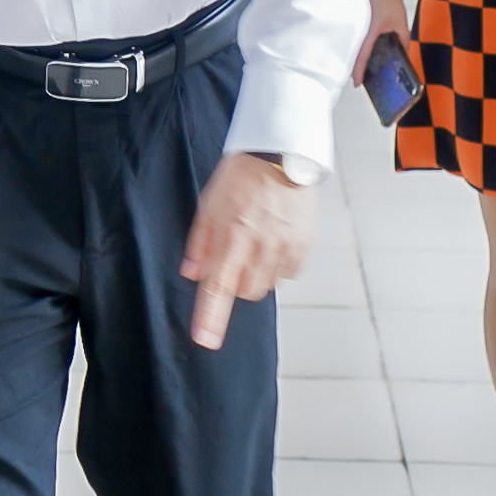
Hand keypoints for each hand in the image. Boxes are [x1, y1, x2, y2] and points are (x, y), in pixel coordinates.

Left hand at [179, 152, 313, 348]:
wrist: (280, 156)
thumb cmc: (240, 177)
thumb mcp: (208, 204)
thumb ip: (200, 243)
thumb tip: (192, 274)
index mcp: (233, 236)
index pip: (219, 287)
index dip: (211, 316)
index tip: (206, 340)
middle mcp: (261, 247)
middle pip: (244, 291)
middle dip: (234, 283)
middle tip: (231, 255)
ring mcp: (286, 248)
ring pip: (266, 285)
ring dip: (254, 274)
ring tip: (252, 243)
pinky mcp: (303, 247)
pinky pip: (286, 273)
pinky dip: (275, 266)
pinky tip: (271, 241)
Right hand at [352, 0, 410, 83]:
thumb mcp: (400, 21)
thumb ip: (402, 38)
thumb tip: (404, 54)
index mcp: (371, 33)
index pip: (362, 57)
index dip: (359, 72)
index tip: (358, 84)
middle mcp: (364, 33)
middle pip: (358, 56)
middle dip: (359, 70)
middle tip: (364, 83)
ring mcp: (364, 29)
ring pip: (359, 50)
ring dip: (361, 61)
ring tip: (369, 72)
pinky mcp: (366, 25)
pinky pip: (363, 42)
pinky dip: (365, 51)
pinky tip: (374, 54)